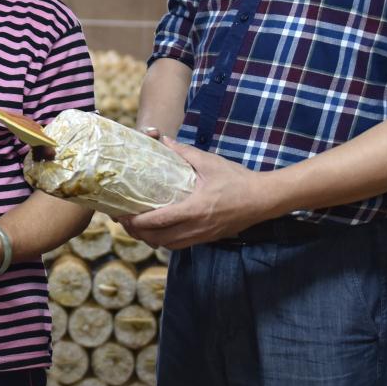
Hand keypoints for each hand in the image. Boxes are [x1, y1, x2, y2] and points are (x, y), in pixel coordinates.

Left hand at [122, 140, 267, 249]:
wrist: (263, 199)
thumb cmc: (238, 180)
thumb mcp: (210, 163)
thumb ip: (185, 152)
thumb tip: (164, 140)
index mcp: (195, 209)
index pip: (159, 221)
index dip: (137, 222)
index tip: (123, 216)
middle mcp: (197, 227)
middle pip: (158, 239)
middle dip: (138, 233)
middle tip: (125, 222)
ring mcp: (202, 235)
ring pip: (168, 245)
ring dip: (151, 239)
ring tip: (138, 228)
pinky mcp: (208, 238)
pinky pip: (180, 245)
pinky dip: (165, 241)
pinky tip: (160, 231)